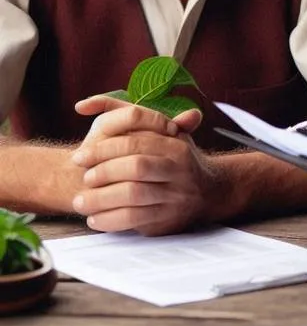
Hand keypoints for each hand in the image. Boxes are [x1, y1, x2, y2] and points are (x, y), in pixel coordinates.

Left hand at [72, 96, 220, 234]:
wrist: (207, 191)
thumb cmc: (171, 157)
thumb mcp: (160, 131)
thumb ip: (126, 115)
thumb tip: (82, 105)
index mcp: (175, 143)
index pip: (136, 142)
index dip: (103, 149)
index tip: (79, 156)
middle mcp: (179, 167)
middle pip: (137, 167)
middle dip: (104, 173)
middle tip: (84, 178)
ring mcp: (175, 194)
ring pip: (134, 195)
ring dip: (101, 199)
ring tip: (80, 202)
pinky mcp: (167, 219)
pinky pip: (134, 219)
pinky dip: (109, 220)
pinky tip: (94, 218)